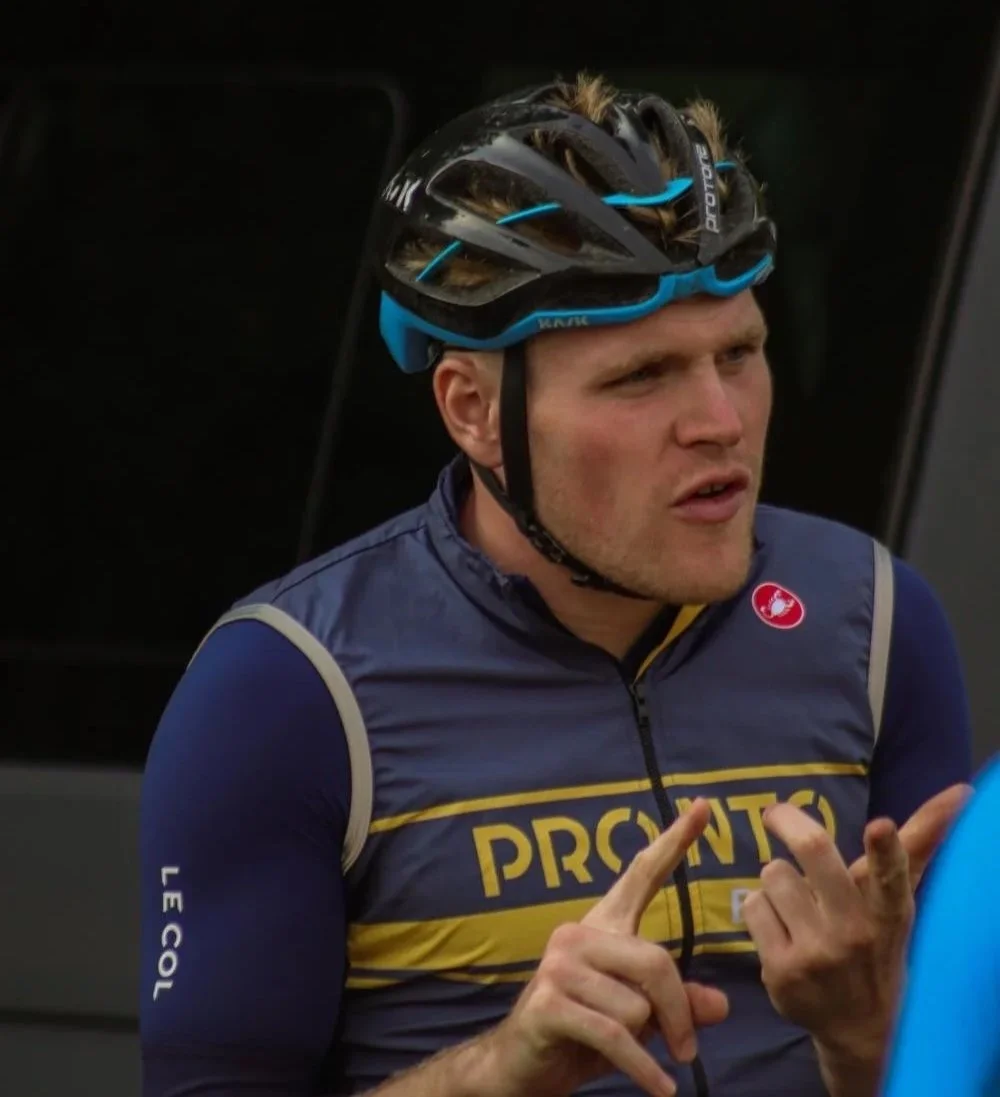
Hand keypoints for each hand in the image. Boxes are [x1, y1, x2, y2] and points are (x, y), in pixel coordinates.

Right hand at [483, 799, 727, 1096]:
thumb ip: (678, 1004)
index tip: (703, 806)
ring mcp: (559, 965)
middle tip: (688, 1050)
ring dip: (647, 1043)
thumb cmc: (582, 1036)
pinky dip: (643, 1069)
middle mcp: (577, 933)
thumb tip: (720, 1005)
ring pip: (639, 1005)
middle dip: (678, 1013)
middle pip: (656, 962)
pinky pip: (617, 1035)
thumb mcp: (639, 1018)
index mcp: (602, 925)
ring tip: (633, 1056)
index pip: (642, 874)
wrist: (521, 1068)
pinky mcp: (549, 1003)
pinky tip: (660, 1088)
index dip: (674, 841)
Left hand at [742, 783, 970, 1094]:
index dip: (886, 850)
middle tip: (775, 812)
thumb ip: (919, 841)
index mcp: (890, 911)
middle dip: (788, 820)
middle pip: (814, 852)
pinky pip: (754, 906)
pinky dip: (762, 910)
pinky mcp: (781, 972)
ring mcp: (816, 955)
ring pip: (774, 874)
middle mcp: (855, 933)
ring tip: (798, 905)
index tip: (879, 825)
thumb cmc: (877, 940)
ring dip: (778, 880)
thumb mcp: (898, 897)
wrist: (859, 1027)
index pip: (892, 878)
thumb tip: (961, 789)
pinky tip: (782, 933)